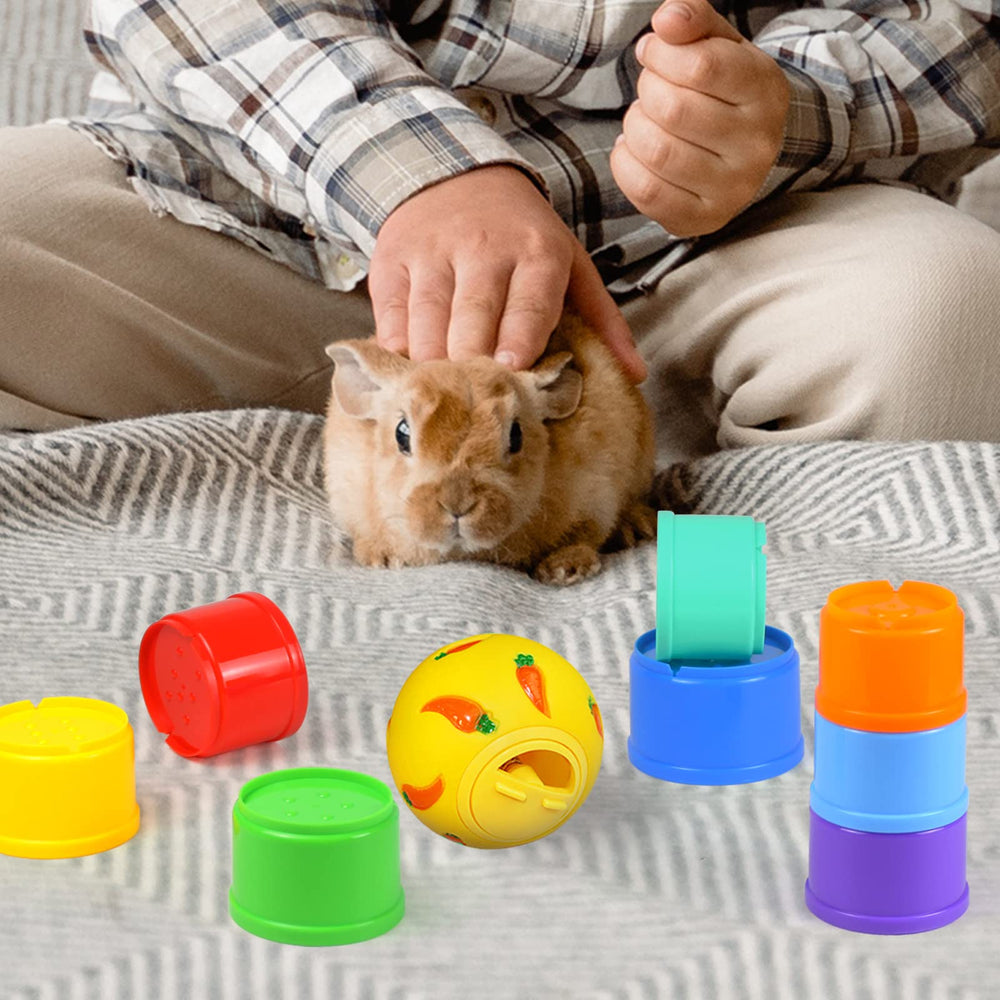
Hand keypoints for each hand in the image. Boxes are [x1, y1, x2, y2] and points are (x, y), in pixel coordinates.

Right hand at [367, 164, 646, 381]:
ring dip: (433, 367)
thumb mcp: (569, 263)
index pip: (528, 305)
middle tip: (475, 406)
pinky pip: (390, 316)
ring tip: (442, 400)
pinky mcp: (393, 259)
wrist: (453, 175)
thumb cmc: (520, 234)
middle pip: (473, 320)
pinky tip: (410, 372)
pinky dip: (397, 350)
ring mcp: (432, 253)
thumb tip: (634, 375)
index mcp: (536, 251)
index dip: (518, 343)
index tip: (511, 373)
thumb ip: (602, 320)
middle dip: (472, 366)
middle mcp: (482, 248)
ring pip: (427, 322)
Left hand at [610, 0, 789, 236]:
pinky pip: (646, 191)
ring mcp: (732, 188)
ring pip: (657, 151)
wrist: (749, 154)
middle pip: (673, 109)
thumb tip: (666, 21)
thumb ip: (694, 20)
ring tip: (643, 119)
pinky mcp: (703, 219)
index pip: (702, 66)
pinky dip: (625, 164)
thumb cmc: (725, 93)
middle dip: (647, 90)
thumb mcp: (720, 45)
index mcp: (765, 92)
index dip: (662, 54)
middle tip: (651, 88)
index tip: (654, 51)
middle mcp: (756, 145)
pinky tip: (633, 149)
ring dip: (634, 127)